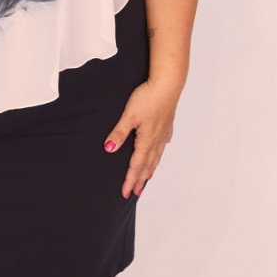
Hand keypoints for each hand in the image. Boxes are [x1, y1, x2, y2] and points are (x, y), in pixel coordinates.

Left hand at [103, 78, 180, 198]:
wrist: (168, 84)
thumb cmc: (149, 97)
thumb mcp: (129, 115)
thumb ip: (119, 132)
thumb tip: (109, 149)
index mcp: (146, 140)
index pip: (136, 165)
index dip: (130, 180)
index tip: (125, 193)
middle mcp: (156, 140)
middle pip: (147, 165)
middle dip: (140, 179)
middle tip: (135, 192)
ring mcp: (163, 132)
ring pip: (156, 156)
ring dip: (150, 168)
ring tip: (147, 178)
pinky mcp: (167, 123)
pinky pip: (162, 143)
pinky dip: (159, 152)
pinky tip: (159, 151)